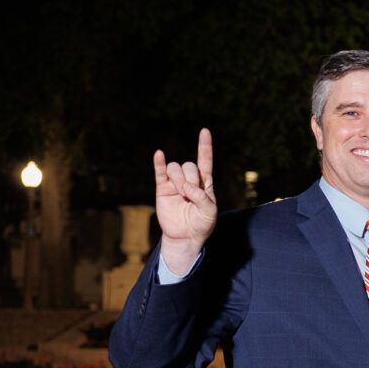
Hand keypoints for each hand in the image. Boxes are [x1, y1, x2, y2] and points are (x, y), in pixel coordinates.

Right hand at [153, 127, 218, 275]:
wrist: (185, 236)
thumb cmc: (202, 224)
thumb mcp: (210, 212)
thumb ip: (202, 198)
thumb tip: (187, 188)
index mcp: (205, 183)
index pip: (205, 160)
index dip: (204, 146)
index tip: (204, 131)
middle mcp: (190, 180)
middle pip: (188, 165)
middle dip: (190, 178)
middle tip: (190, 194)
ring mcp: (175, 183)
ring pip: (175, 168)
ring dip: (178, 179)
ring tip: (181, 193)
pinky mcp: (162, 189)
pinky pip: (160, 172)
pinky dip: (159, 162)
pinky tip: (158, 154)